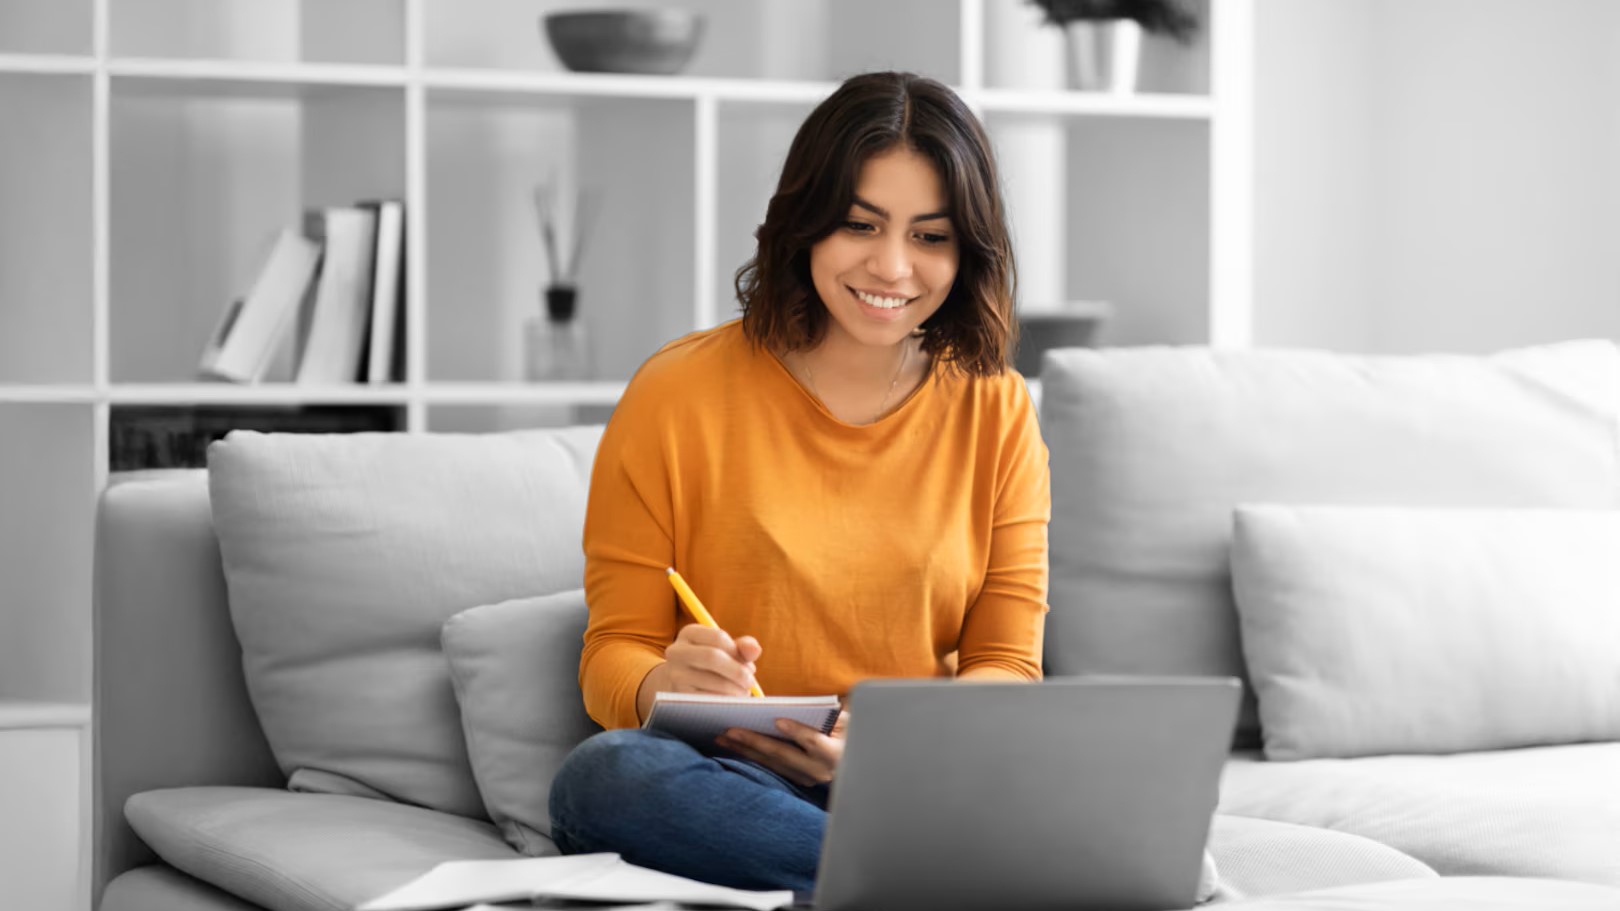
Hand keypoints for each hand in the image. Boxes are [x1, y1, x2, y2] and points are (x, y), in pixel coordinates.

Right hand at [662, 623, 762, 696]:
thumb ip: (743, 648)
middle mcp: (677, 651)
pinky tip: (731, 700)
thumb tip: (755, 649)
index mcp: (689, 633)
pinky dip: (725, 700)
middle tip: (751, 682)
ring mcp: (675, 674)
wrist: (682, 685)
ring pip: (712, 680)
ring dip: (735, 689)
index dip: (738, 652)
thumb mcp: (726, 651)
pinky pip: (708, 698)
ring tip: (743, 692)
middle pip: (712, 657)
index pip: (718, 636)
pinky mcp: (679, 695)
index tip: (749, 665)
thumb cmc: (711, 665)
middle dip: (738, 671)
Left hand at [717, 711, 849, 786]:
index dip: (796, 731)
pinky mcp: (797, 780)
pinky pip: (771, 768)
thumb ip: (829, 717)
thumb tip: (802, 708)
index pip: (813, 742)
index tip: (777, 720)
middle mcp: (818, 770)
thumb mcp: (848, 723)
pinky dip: (752, 756)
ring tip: (723, 738)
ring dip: (745, 750)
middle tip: (730, 730)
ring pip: (771, 763)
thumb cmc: (852, 735)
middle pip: (783, 755)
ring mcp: (806, 778)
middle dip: (754, 742)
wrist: (856, 765)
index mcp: (835, 754)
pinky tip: (735, 748)